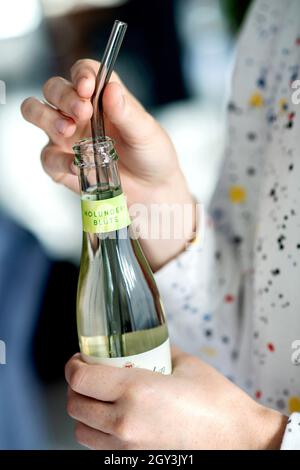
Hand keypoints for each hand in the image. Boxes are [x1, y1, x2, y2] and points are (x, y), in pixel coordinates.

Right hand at [21, 59, 194, 269]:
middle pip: (52, 89)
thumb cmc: (151, 155)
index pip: (82, 72)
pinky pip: (47, 157)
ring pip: (37, 114)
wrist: (152, 190)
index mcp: (101, 98)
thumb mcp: (146, 132)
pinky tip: (77, 165)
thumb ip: (127, 112)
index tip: (87, 87)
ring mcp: (67, 138)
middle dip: (63, 96)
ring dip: (48, 118)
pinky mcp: (61, 164)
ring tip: (68, 130)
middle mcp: (79, 113)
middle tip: (82, 112)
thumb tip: (111, 89)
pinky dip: (59, 160)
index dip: (81, 75)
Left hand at [65, 348, 286, 449]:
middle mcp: (124, 423)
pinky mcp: (134, 462)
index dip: (73, 365)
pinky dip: (100, 432)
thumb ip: (157, 350)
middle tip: (90, 374)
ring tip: (101, 398)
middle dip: (76, 386)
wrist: (240, 441)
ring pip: (81, 431)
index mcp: (135, 391)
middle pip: (74, 405)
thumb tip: (143, 343)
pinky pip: (101, 448)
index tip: (80, 359)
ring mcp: (127, 448)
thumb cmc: (218, 403)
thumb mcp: (185, 364)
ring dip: (85, 412)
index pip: (80, 379)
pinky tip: (117, 419)